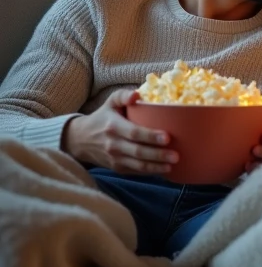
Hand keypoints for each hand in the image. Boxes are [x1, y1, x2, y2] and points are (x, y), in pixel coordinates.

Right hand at [62, 89, 177, 173]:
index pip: (134, 133)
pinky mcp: (117, 168)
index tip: (168, 137)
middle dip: (158, 155)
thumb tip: (137, 94)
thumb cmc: (102, 117)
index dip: (150, 136)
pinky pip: (136, 172)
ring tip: (172, 165)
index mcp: (113, 126)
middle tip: (176, 155)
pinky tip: (164, 170)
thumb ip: (123, 96)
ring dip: (156, 167)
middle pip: (138, 152)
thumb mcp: (110, 102)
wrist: (80, 140)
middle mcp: (113, 144)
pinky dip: (150, 172)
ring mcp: (115, 159)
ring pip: (138, 165)